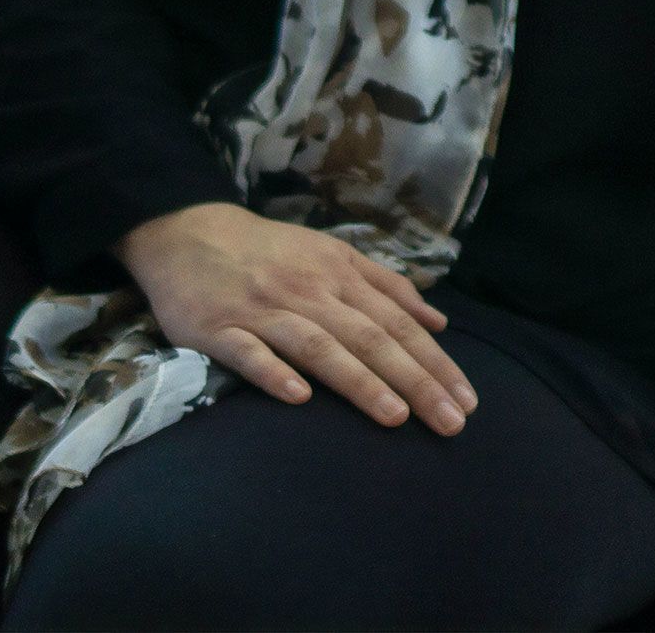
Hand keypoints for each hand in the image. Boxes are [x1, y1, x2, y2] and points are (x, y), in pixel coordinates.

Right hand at [115, 202, 476, 435]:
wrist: (188, 233)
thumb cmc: (271, 252)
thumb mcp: (334, 255)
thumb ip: (387, 286)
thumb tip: (439, 322)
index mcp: (339, 276)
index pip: (397, 323)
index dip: (434, 361)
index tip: (467, 400)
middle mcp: (308, 292)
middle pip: (370, 338)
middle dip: (414, 381)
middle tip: (450, 423)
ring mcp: (263, 311)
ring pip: (319, 346)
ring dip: (359, 381)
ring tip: (395, 416)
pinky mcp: (218, 329)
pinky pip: (249, 353)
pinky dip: (274, 373)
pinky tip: (299, 399)